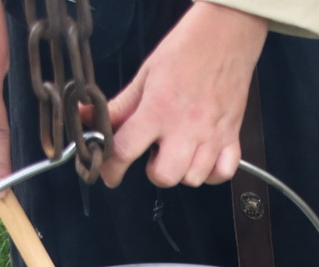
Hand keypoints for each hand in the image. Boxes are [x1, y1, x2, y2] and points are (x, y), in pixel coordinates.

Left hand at [99, 2, 268, 188]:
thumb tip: (87, 117)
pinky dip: (212, 173)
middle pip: (164, 176)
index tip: (110, 173)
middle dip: (153, 171)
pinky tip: (203, 158)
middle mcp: (185, 127)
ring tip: (180, 151)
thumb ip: (119, 106)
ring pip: (193, 178)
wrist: (224, 35)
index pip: (124, 151)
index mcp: (158, 109)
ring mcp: (211, 134)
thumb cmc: (185, 51)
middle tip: (154, 154)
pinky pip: (223, 173)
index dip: (111, 169)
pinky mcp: (232, 135)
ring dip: (182, 171)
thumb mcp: (145, 77)